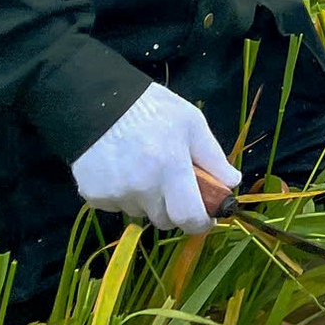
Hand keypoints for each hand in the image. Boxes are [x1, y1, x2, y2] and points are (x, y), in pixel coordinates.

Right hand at [70, 83, 237, 234]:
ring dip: (148, 199)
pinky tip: (122, 168)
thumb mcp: (191, 123)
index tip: (207, 217)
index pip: (189, 216)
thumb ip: (213, 157)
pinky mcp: (93, 196)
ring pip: (141, 212)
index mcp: (170, 168)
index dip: (201, 222)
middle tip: (174, 183)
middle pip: (165, 220)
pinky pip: (117, 206)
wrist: (97, 102)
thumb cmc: (152, 109)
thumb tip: (232, 183)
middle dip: (175, 208)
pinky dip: (124, 194)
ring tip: (144, 166)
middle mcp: (141, 187)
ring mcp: (115, 194)